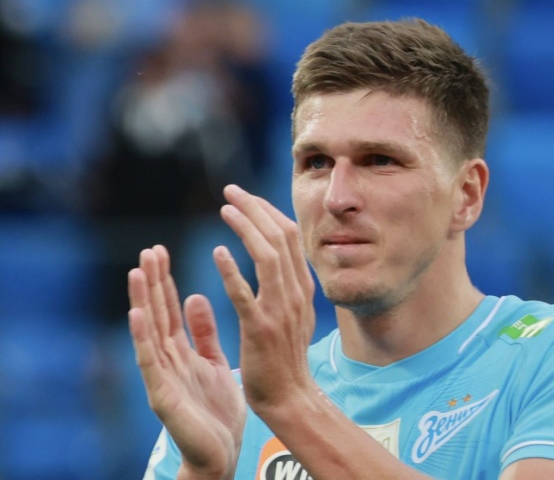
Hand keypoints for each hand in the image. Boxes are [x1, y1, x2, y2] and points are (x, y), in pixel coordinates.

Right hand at [128, 245, 245, 478]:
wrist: (221, 453)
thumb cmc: (217, 411)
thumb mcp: (214, 362)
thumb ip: (203, 332)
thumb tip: (194, 296)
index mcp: (180, 352)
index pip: (170, 309)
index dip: (165, 281)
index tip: (160, 251)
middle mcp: (167, 360)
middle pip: (157, 314)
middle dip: (152, 283)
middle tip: (148, 250)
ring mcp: (162, 377)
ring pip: (149, 333)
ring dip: (142, 301)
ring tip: (137, 271)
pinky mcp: (162, 395)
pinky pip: (151, 363)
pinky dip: (142, 338)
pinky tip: (137, 314)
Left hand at [215, 185, 316, 414]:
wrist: (290, 396)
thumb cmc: (285, 356)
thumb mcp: (295, 313)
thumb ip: (288, 284)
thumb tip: (278, 257)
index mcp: (302, 287)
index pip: (290, 236)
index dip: (268, 211)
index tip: (247, 197)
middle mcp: (295, 293)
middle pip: (280, 237)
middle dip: (255, 208)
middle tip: (231, 191)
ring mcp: (280, 310)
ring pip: (267, 256)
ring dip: (246, 227)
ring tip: (225, 209)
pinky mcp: (261, 329)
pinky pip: (246, 294)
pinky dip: (233, 270)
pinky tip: (217, 252)